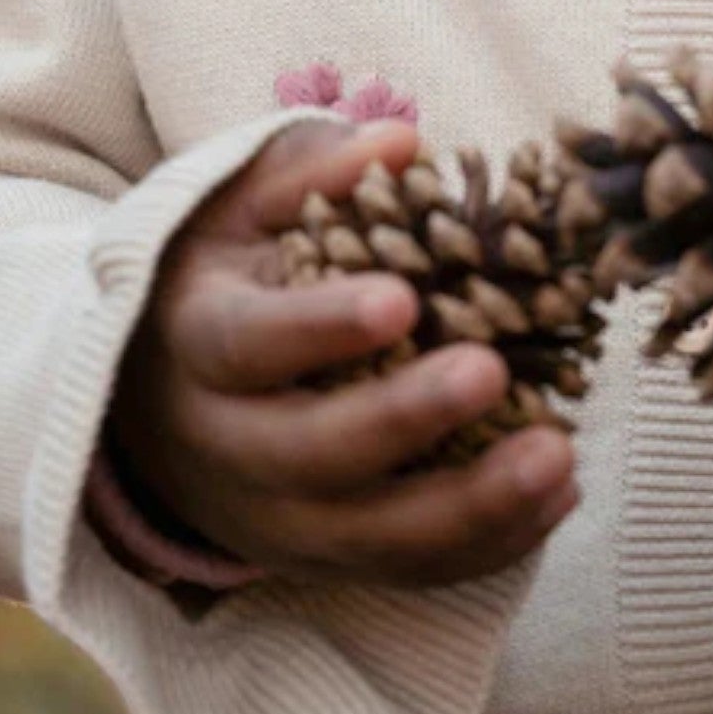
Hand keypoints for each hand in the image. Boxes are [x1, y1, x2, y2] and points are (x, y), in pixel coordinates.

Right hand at [107, 117, 578, 586]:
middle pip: (307, 455)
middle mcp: (225, 447)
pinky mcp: (324, 561)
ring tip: (559, 457)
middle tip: (492, 372)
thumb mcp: (240, 210)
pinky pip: (407, 571)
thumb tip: (400, 143)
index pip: (246, 346)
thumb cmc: (226, 278)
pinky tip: (560, 493)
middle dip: (405, 420)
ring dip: (469, 507)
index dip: (319, 328)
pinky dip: (488, 544)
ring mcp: (272, 518)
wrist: (153, 400)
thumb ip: (316, 174)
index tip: (402, 299)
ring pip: (365, 537)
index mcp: (195, 344)